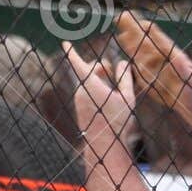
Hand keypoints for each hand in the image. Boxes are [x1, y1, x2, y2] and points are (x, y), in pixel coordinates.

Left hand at [63, 43, 136, 158]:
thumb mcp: (127, 97)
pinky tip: (110, 100)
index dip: (72, 52)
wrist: (105, 147)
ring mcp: (79, 101)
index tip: (64, 42)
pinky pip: (87, 92)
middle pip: (89, 70)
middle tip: (113, 72)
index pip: (78, 64)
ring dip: (101, 80)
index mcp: (90, 85)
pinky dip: (98, 90)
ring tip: (116, 90)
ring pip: (89, 82)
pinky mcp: (80, 109)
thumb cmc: (117, 122)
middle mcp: (81, 91)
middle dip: (101, 67)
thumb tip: (123, 62)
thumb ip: (125, 77)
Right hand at [115, 10, 191, 112]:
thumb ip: (184, 70)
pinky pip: (136, 62)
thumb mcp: (191, 80)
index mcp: (169, 53)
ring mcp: (152, 64)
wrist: (191, 101)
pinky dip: (129, 51)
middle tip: (121, 15)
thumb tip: (179, 58)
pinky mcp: (147, 75)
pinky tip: (123, 42)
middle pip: (143, 38)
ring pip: (138, 47)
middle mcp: (159, 56)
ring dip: (128, 37)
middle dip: (132, 26)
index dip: (145, 27)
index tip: (135, 19)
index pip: (156, 36)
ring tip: (119, 25)